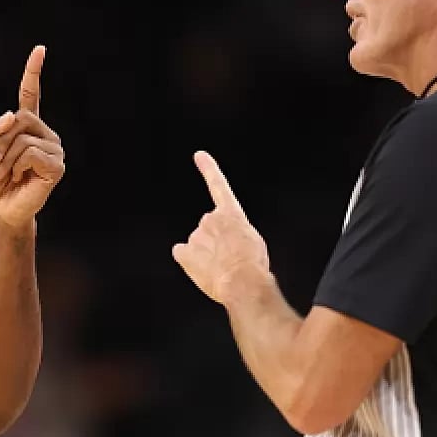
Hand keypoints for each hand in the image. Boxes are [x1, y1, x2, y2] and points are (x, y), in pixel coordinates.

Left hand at [0, 45, 65, 227]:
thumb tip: (12, 114)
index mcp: (26, 127)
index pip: (31, 94)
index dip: (34, 72)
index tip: (40, 49)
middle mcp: (44, 134)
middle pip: (20, 118)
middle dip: (0, 140)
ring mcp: (54, 149)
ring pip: (23, 137)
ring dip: (4, 158)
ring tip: (0, 175)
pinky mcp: (57, 166)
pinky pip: (31, 153)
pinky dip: (14, 166)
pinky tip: (14, 179)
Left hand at [173, 151, 269, 303]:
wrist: (242, 281)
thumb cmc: (253, 265)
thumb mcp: (254, 242)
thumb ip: (237, 234)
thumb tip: (229, 243)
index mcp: (231, 215)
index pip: (218, 185)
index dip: (208, 169)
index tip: (199, 155)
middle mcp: (210, 219)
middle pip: (208, 229)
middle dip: (215, 242)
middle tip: (229, 259)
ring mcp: (195, 235)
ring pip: (198, 244)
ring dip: (206, 255)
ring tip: (221, 268)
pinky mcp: (184, 252)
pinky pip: (182, 254)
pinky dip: (189, 261)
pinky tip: (202, 270)